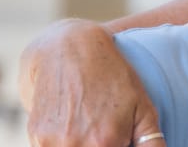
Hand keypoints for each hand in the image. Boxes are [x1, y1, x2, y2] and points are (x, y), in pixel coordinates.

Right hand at [19, 19, 162, 145]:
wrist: (70, 51)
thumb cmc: (113, 78)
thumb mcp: (143, 108)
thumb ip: (151, 142)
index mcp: (105, 142)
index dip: (120, 146)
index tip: (121, 138)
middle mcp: (75, 145)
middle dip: (105, 145)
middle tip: (107, 128)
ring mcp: (50, 141)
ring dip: (84, 145)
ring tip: (92, 125)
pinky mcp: (35, 135)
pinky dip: (65, 143)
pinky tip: (76, 125)